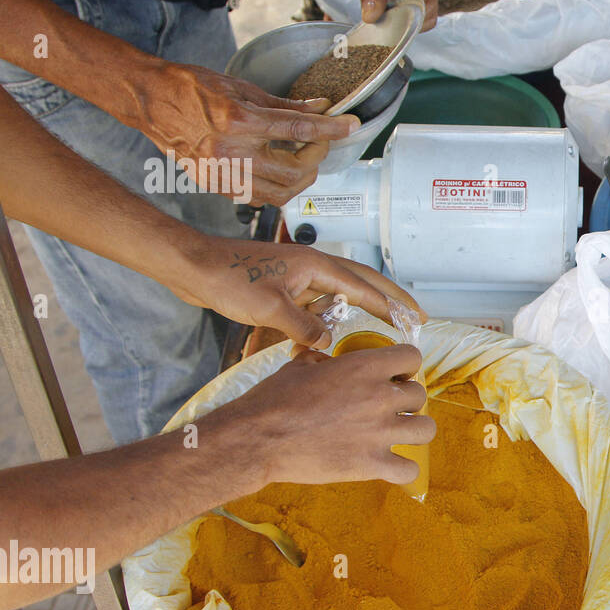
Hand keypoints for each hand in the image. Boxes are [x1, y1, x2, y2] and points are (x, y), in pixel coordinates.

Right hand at [136, 63, 360, 205]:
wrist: (150, 100)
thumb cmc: (191, 87)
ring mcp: (223, 174)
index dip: (330, 129)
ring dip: (300, 179)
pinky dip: (276, 187)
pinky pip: (258, 197)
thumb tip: (319, 108)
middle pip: (295, 171)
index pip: (299, 128)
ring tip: (303, 160)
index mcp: (239, 121)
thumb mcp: (241, 87)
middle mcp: (231, 152)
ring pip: (281, 193)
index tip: (349, 126)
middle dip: (316, 158)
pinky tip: (278, 171)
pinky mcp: (216, 186)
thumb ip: (283, 104)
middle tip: (319, 143)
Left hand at [172, 236, 424, 347]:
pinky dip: (327, 318)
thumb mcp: (271, 310)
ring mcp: (300, 275)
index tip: (415, 319)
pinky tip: (327, 336)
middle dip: (391, 299)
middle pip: (364, 282)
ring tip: (380, 330)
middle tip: (416, 316)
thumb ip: (305, 327)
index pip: (366, 287)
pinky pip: (317, 303)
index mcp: (317, 266)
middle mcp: (314, 267)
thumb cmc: (229, 280)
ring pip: (340, 294)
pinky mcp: (285, 286)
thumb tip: (329, 343)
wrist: (193, 266)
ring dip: (358, 310)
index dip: (393, 305)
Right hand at [210, 344, 435, 485]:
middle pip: (420, 395)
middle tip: (388, 408)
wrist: (257, 438)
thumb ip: (325, 360)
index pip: (412, 357)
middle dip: (406, 400)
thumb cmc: (274, 399)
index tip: (394, 375)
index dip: (404, 366)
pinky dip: (403, 470)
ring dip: (414, 430)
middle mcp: (380, 398)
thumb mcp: (301, 365)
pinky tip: (391, 466)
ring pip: (426, 429)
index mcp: (365, 367)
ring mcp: (379, 433)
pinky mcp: (371, 464)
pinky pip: (409, 470)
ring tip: (398, 434)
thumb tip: (328, 359)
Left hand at [319, 0, 437, 27]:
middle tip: (386, 22)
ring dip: (409, 18)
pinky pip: (419, 7)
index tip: (389, 21)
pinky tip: (390, 14)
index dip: (407, 9)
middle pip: (428, 0)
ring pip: (427, 7)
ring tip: (386, 17)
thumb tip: (374, 14)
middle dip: (409, 17)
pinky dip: (407, 17)